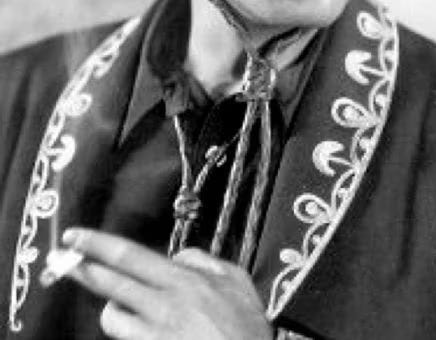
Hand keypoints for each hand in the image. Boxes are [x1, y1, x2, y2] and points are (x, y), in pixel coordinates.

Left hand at [61, 227, 271, 339]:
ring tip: (121, 311)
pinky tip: (137, 331)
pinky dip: (126, 333)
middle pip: (110, 281)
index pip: (131, 255)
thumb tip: (178, 256)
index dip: (98, 244)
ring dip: (111, 310)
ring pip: (111, 315)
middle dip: (80, 267)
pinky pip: (123, 338)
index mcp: (185, 280)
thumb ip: (208, 262)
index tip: (76, 236)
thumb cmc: (246, 328)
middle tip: (60, 259)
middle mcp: (164, 303)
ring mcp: (153, 332)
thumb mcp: (240, 283)